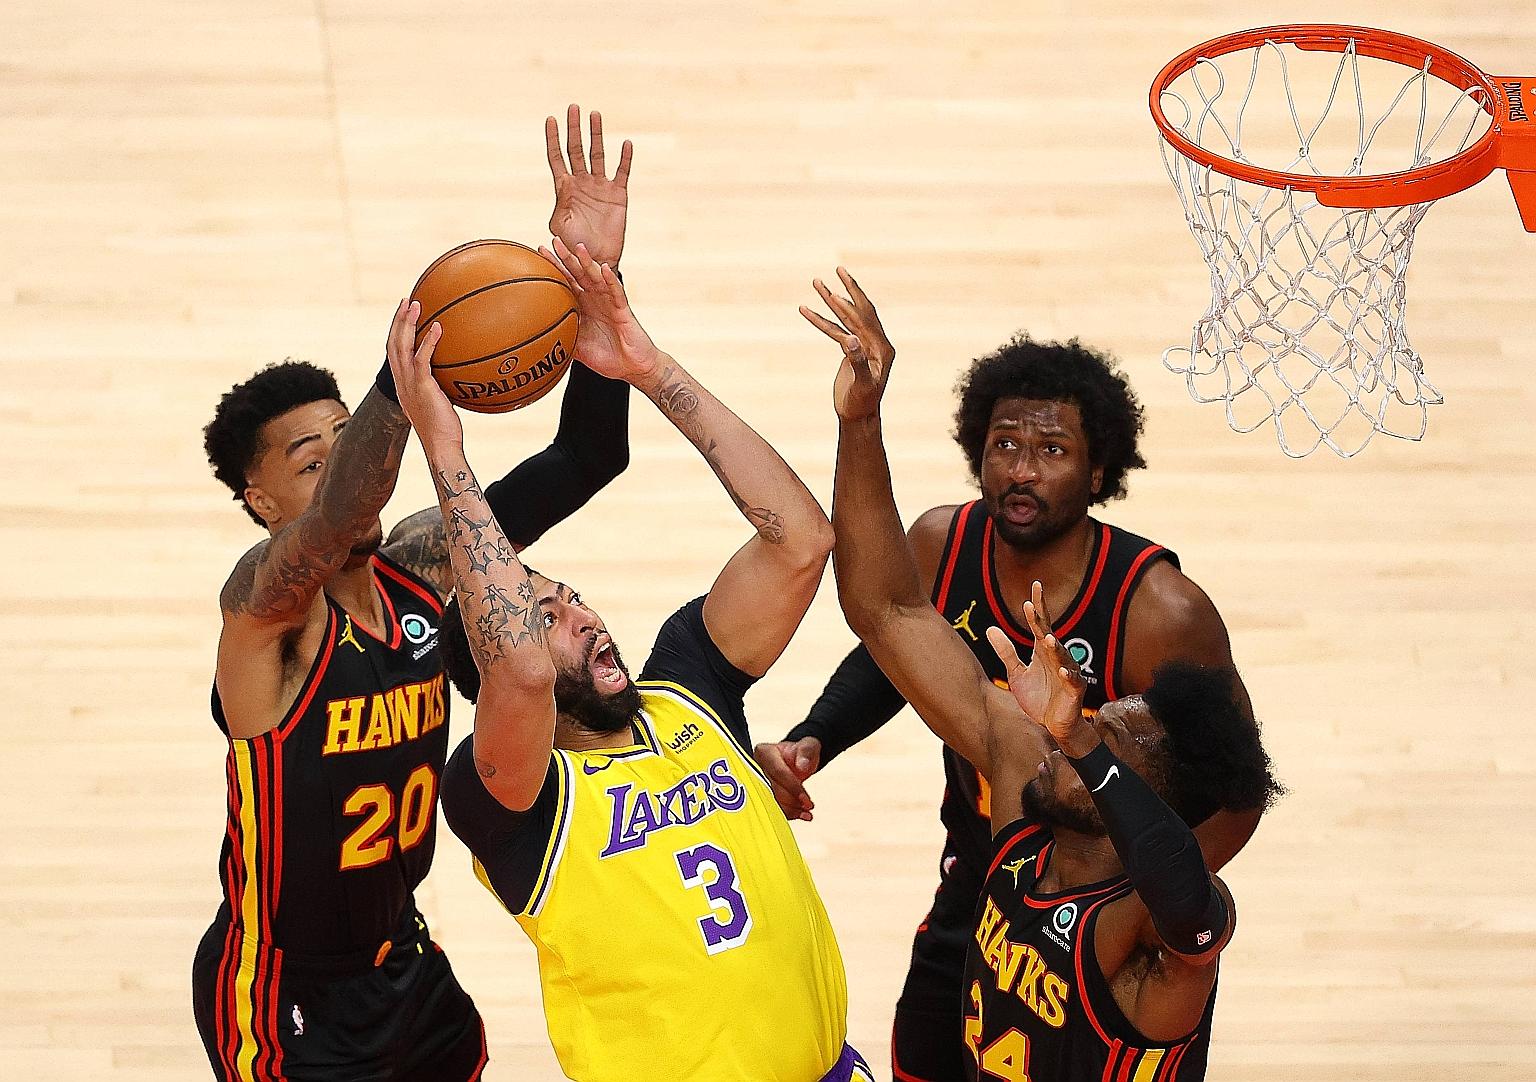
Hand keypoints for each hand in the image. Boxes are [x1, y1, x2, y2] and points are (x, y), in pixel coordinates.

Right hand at [386, 301, 455, 447]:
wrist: (441, 447)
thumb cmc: (445, 429)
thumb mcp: (440, 403)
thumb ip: (441, 387)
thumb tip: (458, 374)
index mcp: (402, 385)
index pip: (394, 353)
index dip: (396, 332)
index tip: (403, 315)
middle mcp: (401, 382)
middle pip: (392, 344)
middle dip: (398, 320)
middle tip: (406, 300)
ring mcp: (408, 384)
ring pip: (401, 347)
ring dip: (407, 323)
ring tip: (416, 304)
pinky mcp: (421, 388)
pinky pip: (422, 360)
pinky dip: (428, 341)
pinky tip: (437, 327)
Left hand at [541, 236, 660, 382]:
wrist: (631, 367)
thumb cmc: (606, 358)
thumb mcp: (576, 349)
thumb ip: (560, 339)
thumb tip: (536, 340)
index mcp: (583, 305)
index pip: (567, 281)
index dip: (555, 267)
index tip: (539, 253)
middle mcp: (595, 299)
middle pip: (580, 273)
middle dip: (567, 256)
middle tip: (554, 240)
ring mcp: (609, 302)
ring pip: (597, 277)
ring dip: (588, 262)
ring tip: (578, 248)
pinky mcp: (623, 309)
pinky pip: (616, 292)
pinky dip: (610, 280)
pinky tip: (604, 269)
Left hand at [545, 104, 632, 268]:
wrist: (596, 259)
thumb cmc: (573, 245)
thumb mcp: (561, 227)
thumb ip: (560, 206)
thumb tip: (564, 187)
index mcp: (564, 189)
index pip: (557, 157)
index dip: (553, 139)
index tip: (551, 119)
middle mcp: (582, 183)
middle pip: (577, 149)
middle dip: (574, 129)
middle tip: (573, 107)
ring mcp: (600, 187)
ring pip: (598, 155)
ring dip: (596, 135)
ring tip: (595, 114)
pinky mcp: (618, 195)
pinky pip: (622, 172)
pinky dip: (624, 158)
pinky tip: (626, 143)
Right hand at [753, 737, 821, 821]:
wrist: (798, 760)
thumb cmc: (801, 752)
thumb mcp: (808, 746)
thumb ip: (806, 752)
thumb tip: (802, 766)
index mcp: (764, 752)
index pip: (777, 772)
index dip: (792, 787)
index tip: (805, 799)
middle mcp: (755, 767)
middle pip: (770, 789)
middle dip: (790, 801)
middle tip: (807, 807)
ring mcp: (756, 782)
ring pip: (769, 801)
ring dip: (789, 810)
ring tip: (806, 813)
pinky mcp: (760, 795)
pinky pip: (771, 807)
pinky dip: (787, 814)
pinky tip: (800, 815)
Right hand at [800, 267, 895, 420]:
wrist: (858, 417)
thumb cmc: (862, 404)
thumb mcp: (862, 385)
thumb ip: (858, 362)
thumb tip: (851, 340)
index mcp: (882, 349)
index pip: (864, 322)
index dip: (849, 306)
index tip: (833, 293)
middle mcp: (875, 343)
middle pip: (859, 311)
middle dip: (847, 290)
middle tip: (837, 270)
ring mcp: (863, 345)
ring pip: (845, 318)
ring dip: (831, 301)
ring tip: (817, 283)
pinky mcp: (851, 350)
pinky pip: (835, 330)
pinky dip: (822, 320)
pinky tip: (807, 310)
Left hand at [986, 581, 1092, 751]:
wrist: (1054, 726)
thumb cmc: (1039, 698)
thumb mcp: (1016, 674)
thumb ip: (1006, 652)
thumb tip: (990, 629)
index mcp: (1043, 651)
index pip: (1041, 623)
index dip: (1038, 606)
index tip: (1035, 586)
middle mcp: (1057, 658)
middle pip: (1049, 635)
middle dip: (1041, 622)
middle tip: (1031, 606)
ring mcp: (1067, 674)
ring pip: (1062, 657)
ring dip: (1055, 648)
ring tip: (1047, 638)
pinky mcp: (1074, 692)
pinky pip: (1072, 681)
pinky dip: (1068, 676)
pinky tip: (1062, 671)